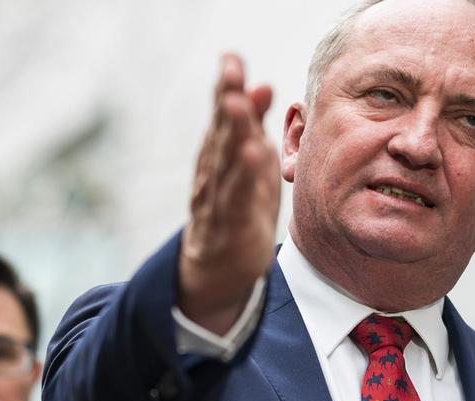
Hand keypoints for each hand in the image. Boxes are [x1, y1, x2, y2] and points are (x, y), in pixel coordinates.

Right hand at [179, 52, 279, 334]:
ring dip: (230, 131)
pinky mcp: (229, 224)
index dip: (227, 86)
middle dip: (225, 98)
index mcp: (219, 152)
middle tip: (231, 69)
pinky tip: (252, 152)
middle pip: (220, 130)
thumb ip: (253, 127)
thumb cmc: (238, 207)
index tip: (232, 58)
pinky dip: (243, 174)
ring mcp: (217, 197)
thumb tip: (262, 84)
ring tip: (236, 103)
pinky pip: (235, 196)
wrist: (219, 267)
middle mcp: (212, 170)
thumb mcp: (250, 163)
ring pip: (223, 161)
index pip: (222, 114)